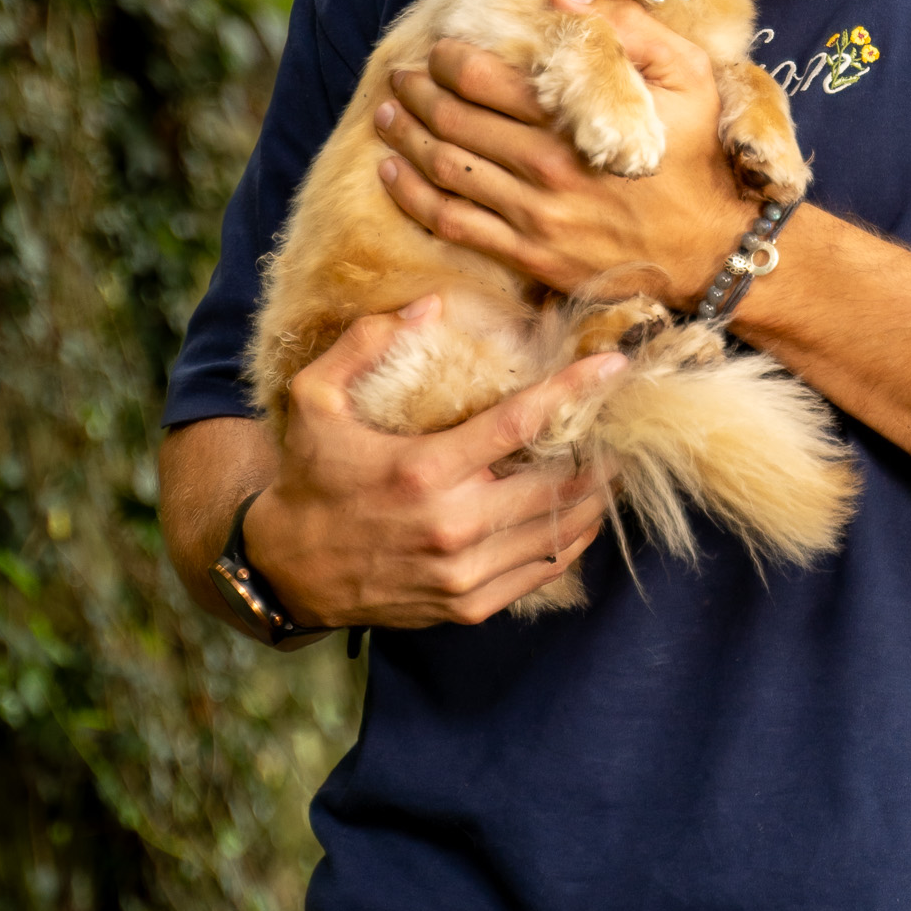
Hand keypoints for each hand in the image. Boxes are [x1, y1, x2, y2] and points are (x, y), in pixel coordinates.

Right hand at [244, 296, 626, 628]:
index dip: (573, 391)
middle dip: (601, 450)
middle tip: (623, 423)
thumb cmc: (310, 477)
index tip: (612, 367)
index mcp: (423, 471)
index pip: (520, 424)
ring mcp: (462, 573)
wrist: (287, 571)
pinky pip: (541, 571)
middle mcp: (451, 526)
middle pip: (558, 484)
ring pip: (559, 531)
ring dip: (595, 495)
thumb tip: (430, 305)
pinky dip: (571, 539)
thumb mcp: (314, 401)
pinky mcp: (466, 605)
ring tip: (614, 463)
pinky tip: (581, 512)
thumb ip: (365, 344)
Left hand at [373, 0, 754, 306]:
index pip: (485, 81)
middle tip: (399, 77)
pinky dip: (413, 197)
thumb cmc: (699, 154)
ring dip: (404, 139)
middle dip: (416, 94)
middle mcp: (546, 168)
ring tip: (385, 116)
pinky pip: (455, 225)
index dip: (450, 60)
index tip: (439, 48)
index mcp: (576, 120)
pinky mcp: (531, 256)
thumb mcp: (688, 74)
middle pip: (454, 123)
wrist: (713, 248)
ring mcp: (535, 217)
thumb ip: (627, 24)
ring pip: (444, 172)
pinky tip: (391, 174)